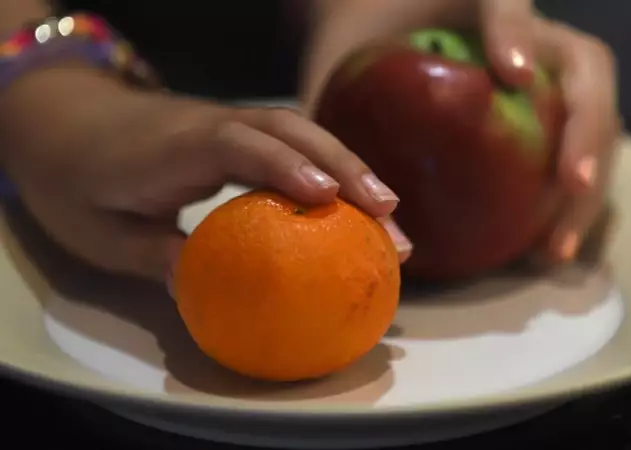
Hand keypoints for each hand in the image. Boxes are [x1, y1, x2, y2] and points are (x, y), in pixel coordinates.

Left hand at [0, 66, 412, 282]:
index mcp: (173, 146)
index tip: (328, 199)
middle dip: (345, 167)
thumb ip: (150, 254)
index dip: (285, 165)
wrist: (68, 123)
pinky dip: (332, 170)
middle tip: (389, 214)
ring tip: (391, 214)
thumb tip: (204, 288)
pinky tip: (357, 206)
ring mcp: (231, 125)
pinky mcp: (242, 134)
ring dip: (350, 168)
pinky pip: (295, 146)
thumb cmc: (79, 181)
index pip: (237, 144)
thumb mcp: (98, 232)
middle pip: (290, 130)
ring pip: (302, 133)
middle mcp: (212, 125)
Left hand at [302, 0, 620, 263]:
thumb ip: (335, 90)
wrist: (382, 30)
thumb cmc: (363, 39)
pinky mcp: (553, 113)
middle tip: (571, 183)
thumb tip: (322, 168)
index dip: (516, 32)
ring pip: (599, 112)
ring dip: (591, 179)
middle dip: (584, 124)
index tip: (514, 77)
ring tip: (557, 244)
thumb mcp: (342, 54)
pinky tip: (550, 247)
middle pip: (583, 63)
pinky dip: (576, 201)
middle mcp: (528, 31)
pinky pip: (583, 150)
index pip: (505, 0)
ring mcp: (550, 71)